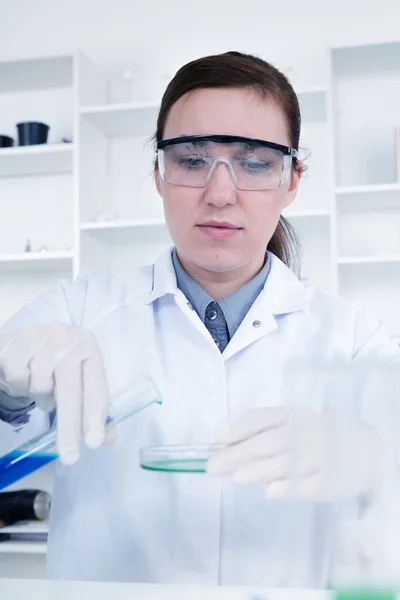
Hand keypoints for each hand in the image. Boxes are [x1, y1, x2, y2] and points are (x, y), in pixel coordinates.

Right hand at [0, 323, 108, 464]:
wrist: (22, 342)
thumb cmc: (54, 364)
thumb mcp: (77, 380)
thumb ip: (92, 406)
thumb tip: (107, 438)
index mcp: (87, 345)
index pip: (96, 383)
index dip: (95, 414)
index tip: (93, 441)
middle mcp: (66, 338)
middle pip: (70, 388)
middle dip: (70, 426)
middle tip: (69, 456)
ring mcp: (39, 337)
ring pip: (41, 385)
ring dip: (38, 396)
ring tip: (38, 387)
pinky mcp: (14, 342)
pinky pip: (18, 379)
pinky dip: (19, 386)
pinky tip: (22, 376)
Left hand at [207, 407, 378, 501]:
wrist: (364, 450)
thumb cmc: (315, 438)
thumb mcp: (290, 426)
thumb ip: (260, 432)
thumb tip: (222, 441)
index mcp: (293, 414)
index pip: (261, 417)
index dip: (238, 426)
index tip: (217, 437)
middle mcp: (306, 431)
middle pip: (268, 442)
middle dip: (238, 454)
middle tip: (213, 466)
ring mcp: (321, 454)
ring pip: (286, 462)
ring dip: (259, 470)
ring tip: (236, 478)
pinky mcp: (333, 478)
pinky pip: (310, 484)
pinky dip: (290, 487)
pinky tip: (271, 492)